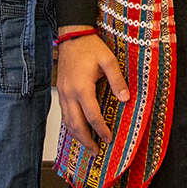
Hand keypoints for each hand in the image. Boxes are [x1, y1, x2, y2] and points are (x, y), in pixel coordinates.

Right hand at [54, 29, 128, 151]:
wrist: (72, 35)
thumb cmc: (90, 46)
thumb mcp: (108, 60)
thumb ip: (117, 80)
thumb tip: (125, 99)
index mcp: (82, 87)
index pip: (92, 116)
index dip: (100, 130)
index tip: (108, 139)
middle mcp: (69, 93)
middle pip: (76, 124)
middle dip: (86, 140)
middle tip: (95, 152)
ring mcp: (63, 92)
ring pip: (67, 121)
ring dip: (76, 135)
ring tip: (87, 145)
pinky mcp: (61, 90)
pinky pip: (64, 113)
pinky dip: (70, 125)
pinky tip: (77, 129)